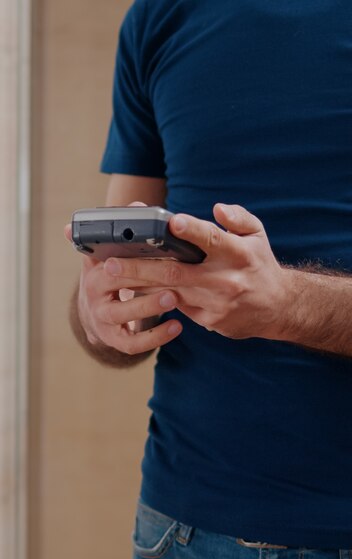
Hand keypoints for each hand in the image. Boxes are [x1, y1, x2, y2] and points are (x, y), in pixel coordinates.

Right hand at [64, 207, 181, 355]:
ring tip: (173, 298)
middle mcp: (94, 296)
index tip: (147, 244)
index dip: (128, 254)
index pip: (111, 260)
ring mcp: (103, 320)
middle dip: (142, 277)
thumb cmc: (108, 280)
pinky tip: (177, 326)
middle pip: (117, 284)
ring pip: (123, 313)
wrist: (94, 318)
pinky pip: (134, 343)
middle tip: (169, 273)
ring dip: (148, 306)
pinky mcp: (115, 340)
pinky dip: (155, 337)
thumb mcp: (107, 258)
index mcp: (94, 271)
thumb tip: (137, 206)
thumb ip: (125, 232)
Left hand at [104, 203, 287, 340]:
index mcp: (238, 253)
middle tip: (110, 263)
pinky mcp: (210, 321)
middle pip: (176, 273)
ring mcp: (216, 304)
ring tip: (113, 276)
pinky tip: (137, 289)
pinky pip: (179, 306)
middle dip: (139, 268)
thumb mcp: (257, 235)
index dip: (192, 230)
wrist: (278, 308)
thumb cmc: (260, 265)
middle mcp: (226, 280)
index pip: (212, 239)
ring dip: (140, 285)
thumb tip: (216, 209)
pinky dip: (158, 297)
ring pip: (170, 293)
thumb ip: (238, 218)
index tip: (172, 222)